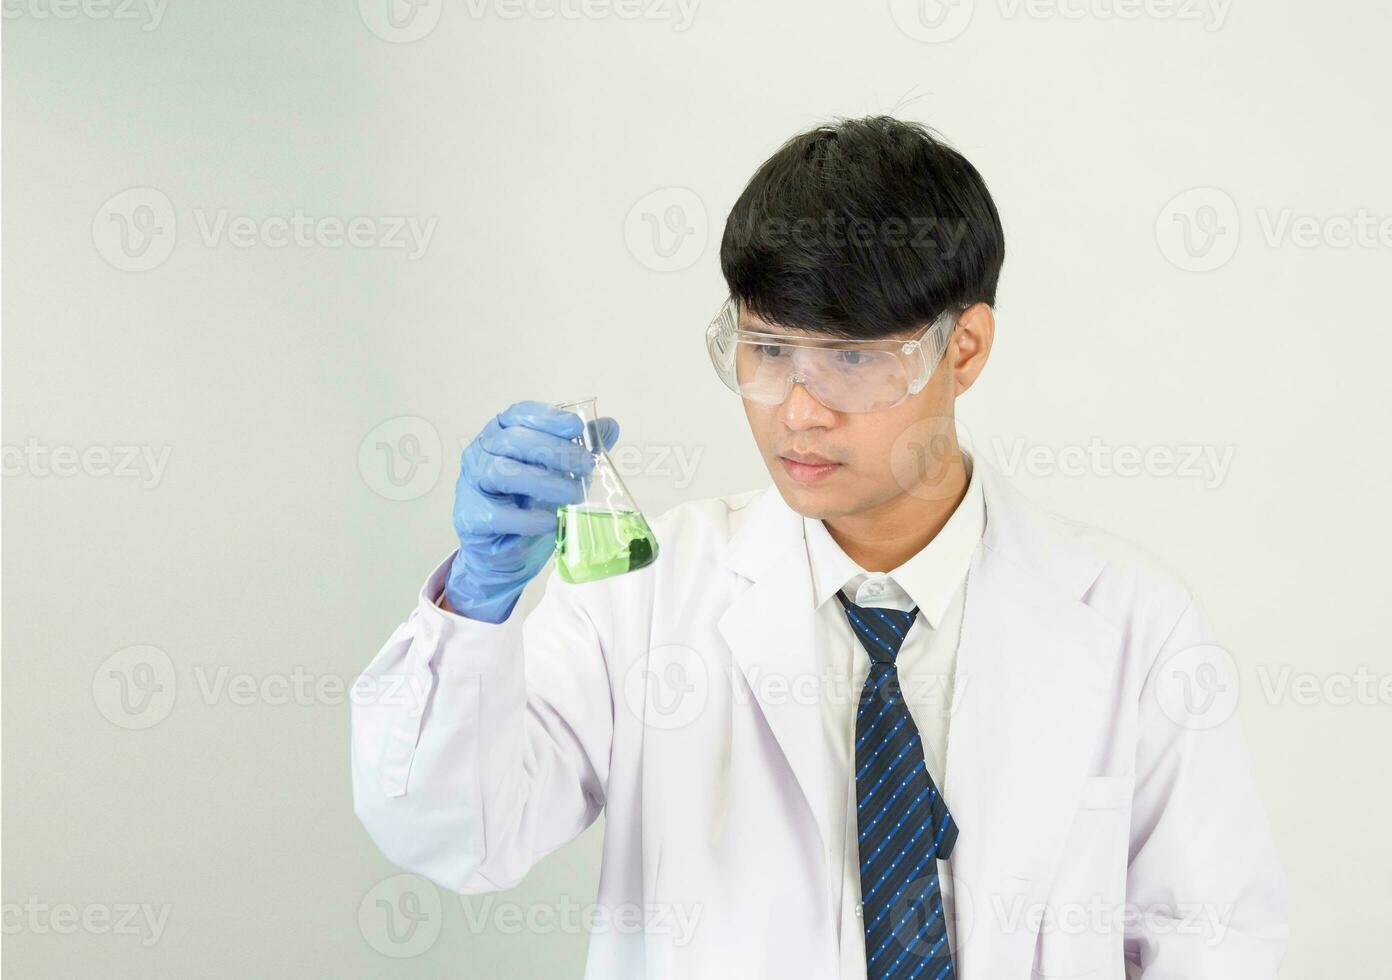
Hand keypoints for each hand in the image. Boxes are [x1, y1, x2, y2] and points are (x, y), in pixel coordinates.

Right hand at [445, 400, 618, 622]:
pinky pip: (497, 514)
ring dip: (545, 482)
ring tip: (574, 495)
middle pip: (512, 439)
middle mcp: (481, 453)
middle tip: (587, 466)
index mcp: (501, 434)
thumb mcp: (559, 475)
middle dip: (555, 450)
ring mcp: (471, 484)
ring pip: (501, 471)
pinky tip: (550, 522)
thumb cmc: (529, 507)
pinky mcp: (470, 516)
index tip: (576, 427)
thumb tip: (608, 426)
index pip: (518, 414)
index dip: (547, 417)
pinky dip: (528, 518)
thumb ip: (579, 450)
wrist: (505, 554)